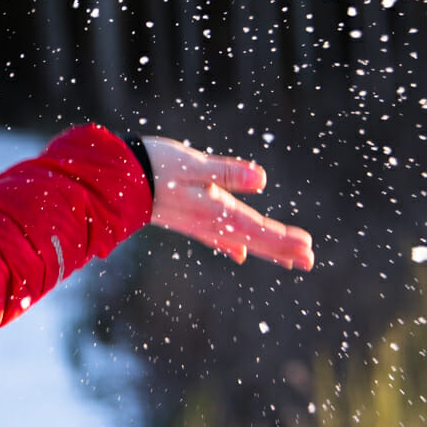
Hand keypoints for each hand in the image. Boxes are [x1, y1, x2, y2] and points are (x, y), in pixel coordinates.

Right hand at [143, 136, 314, 270]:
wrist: (117, 180)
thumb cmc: (154, 167)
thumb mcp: (193, 165)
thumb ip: (227, 172)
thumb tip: (261, 180)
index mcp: (216, 210)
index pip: (258, 229)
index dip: (284, 239)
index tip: (308, 248)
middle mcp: (210, 222)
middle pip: (254, 239)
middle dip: (282, 250)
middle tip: (310, 261)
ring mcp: (199, 223)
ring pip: (241, 240)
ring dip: (266, 249)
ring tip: (289, 260)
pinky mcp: (188, 219)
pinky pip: (218, 237)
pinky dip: (235, 244)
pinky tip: (240, 253)